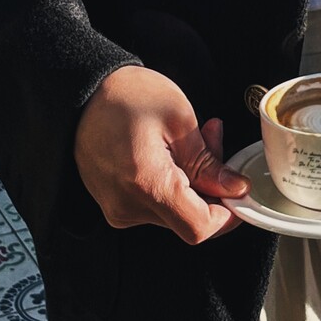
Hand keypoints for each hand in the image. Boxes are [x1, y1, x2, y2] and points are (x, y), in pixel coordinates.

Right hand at [73, 65, 249, 243]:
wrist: (83, 92)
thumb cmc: (126, 96)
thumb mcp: (179, 120)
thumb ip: (208, 163)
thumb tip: (234, 189)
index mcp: (147, 184)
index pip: (198, 228)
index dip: (227, 215)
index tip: (237, 192)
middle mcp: (128, 206)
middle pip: (188, 220)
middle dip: (211, 187)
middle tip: (213, 142)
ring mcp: (118, 209)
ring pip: (174, 212)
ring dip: (192, 181)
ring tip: (188, 140)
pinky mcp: (115, 205)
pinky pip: (155, 205)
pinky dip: (172, 184)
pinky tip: (170, 153)